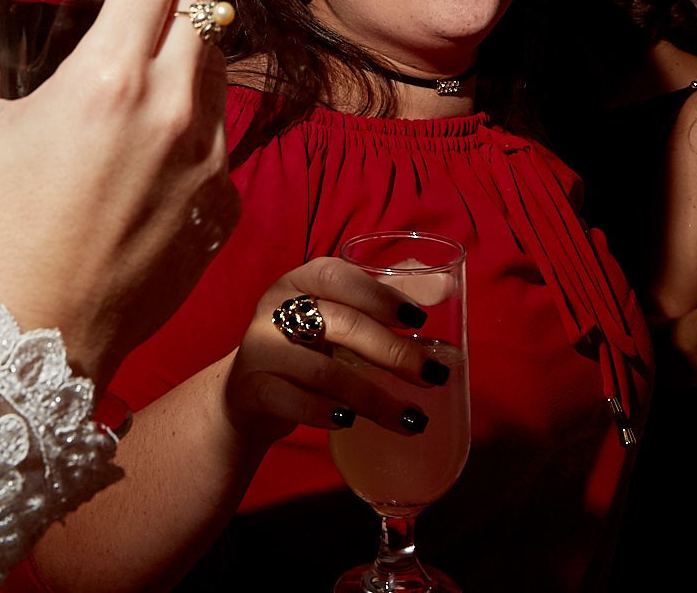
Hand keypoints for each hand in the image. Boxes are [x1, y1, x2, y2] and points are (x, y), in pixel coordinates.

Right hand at [0, 0, 235, 390]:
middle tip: (140, 3)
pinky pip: (223, 140)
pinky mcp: (223, 204)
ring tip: (149, 72)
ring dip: (190, 54)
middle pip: (205, 6)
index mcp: (111, 77)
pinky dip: (196, 128)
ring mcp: (208, 159)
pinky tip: (155, 149)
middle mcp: (173, 108)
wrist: (38, 334)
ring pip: (220, 69)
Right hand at [223, 258, 454, 446]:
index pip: (336, 275)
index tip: (418, 319)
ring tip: (412, 418)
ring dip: (373, 397)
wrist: (249, 393)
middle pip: (338, 324)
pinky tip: (351, 422)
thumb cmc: (307, 346)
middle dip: (391, 351)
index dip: (377, 294)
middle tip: (432, 375)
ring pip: (322, 371)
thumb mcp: (339, 315)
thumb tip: (446, 286)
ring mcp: (260, 350)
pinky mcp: (252, 390)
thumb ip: (386, 298)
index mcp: (299, 282)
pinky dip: (325, 413)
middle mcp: (275, 310)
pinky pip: (292, 401)